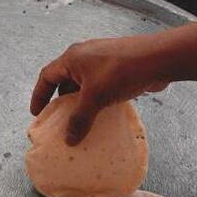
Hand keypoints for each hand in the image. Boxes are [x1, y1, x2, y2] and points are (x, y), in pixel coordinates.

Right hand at [30, 37, 169, 145]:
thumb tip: (69, 139)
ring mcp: (102, 61)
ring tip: (80, 121)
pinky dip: (96, 100)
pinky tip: (101, 115)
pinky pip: (99, 86)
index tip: (37, 114)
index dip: (39, 96)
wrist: (159, 59)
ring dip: (80, 102)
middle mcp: (84, 56)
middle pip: (64, 80)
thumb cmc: (122, 71)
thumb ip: (80, 119)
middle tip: (59, 121)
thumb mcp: (95, 98)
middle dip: (61, 101)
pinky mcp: (117, 67)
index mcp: (72, 58)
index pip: (47, 77)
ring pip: (83, 84)